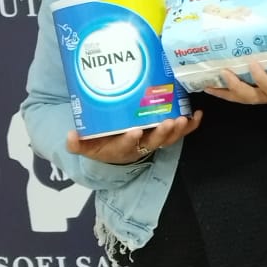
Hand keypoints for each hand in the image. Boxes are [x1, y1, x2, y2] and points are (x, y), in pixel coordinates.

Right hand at [66, 110, 202, 164]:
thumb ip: (77, 143)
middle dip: (163, 132)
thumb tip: (69, 135)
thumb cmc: (101, 145)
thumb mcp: (87, 146)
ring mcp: (155, 140)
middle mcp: (142, 145)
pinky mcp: (165, 134)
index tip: (134, 131)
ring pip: (170, 138)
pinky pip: (181, 132)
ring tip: (184, 118)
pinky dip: (191, 125)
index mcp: (122, 147)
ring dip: (179, 129)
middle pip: (155, 141)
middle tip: (168, 122)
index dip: (131, 139)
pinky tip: (197, 115)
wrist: (114, 151)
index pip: (127, 145)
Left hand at [202, 28, 266, 104]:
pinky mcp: (266, 93)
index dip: (261, 78)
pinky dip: (229, 91)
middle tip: (223, 72)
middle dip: (236, 87)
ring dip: (226, 93)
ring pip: (246, 99)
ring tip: (208, 83)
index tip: (252, 62)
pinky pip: (246, 95)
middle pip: (253, 97)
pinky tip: (215, 84)